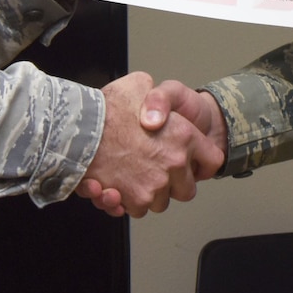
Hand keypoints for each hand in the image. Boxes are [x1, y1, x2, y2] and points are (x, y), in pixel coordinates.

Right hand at [76, 72, 221, 216]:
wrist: (79, 128)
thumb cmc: (109, 105)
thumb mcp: (139, 84)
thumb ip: (157, 96)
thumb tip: (157, 108)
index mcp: (185, 135)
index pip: (213, 160)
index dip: (202, 161)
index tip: (192, 163)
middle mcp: (175, 162)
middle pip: (187, 189)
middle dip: (174, 184)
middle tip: (157, 171)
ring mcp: (156, 184)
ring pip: (162, 201)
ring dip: (150, 193)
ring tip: (134, 176)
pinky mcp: (136, 199)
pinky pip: (139, 209)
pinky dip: (129, 202)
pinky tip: (118, 186)